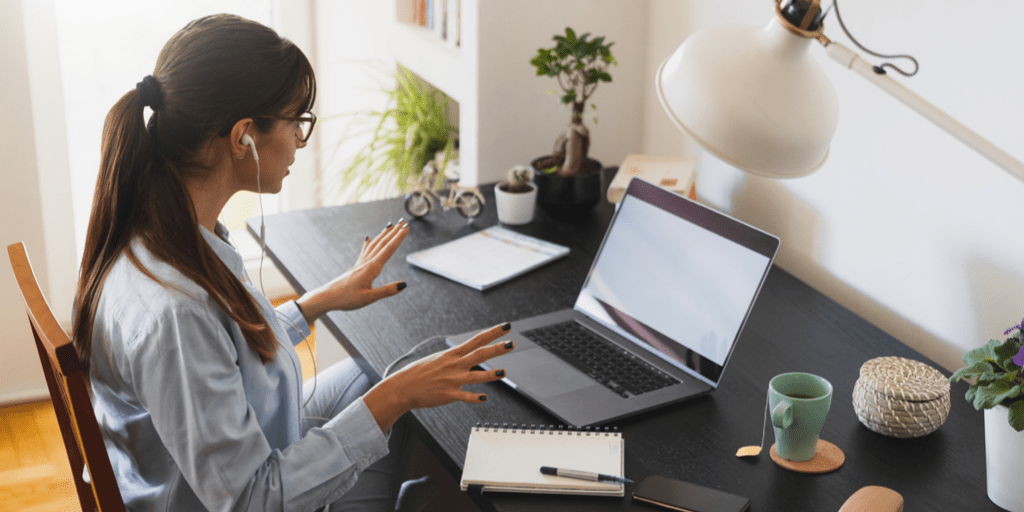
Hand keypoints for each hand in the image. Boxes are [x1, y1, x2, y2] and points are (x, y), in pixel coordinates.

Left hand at [296, 219, 408, 321]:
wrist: (327, 297)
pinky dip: (369, 244)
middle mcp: (366, 263)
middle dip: (394, 233)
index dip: (399, 238)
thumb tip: (403, 285)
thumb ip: (387, 291)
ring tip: (390, 226)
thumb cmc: (346, 299)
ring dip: (383, 235)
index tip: (407, 227)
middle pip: (382, 244)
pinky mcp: (356, 268)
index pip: (389, 250)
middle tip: (403, 222)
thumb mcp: (369, 298)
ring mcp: (360, 264)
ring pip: (374, 245)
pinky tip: (368, 239)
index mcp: (371, 268)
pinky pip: (365, 252)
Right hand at [363, 322, 514, 431]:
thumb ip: (452, 358)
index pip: (476, 340)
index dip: (492, 333)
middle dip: (497, 349)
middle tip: (512, 344)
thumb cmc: (418, 373)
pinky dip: (476, 398)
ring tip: (504, 372)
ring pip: (476, 376)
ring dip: (491, 374)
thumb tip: (463, 356)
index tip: (505, 327)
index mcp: (452, 355)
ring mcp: (452, 380)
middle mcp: (454, 365)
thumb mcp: (436, 359)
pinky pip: (465, 397)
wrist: (402, 387)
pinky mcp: (449, 395)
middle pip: (480, 354)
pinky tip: (485, 398)